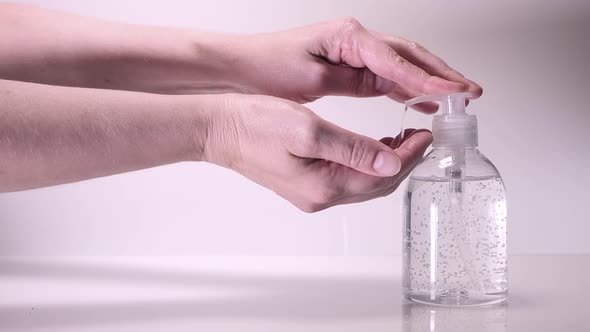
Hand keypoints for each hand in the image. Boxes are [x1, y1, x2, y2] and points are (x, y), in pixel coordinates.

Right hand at [202, 94, 431, 211]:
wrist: (220, 130)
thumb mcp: (308, 129)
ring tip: (401, 138)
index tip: (425, 135)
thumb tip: (390, 163)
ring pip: (363, 183)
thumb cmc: (255, 125)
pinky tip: (369, 147)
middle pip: (377, 185)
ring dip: (386, 163)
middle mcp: (320, 196)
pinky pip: (346, 179)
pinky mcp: (305, 184)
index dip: (410, 155)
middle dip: (403, 161)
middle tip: (420, 135)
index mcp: (324, 185)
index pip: (383, 176)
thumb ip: (352, 147)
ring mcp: (312, 193)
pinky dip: (365, 164)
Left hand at [231, 17, 481, 111]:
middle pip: (410, 56)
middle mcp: (357, 39)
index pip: (398, 59)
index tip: (453, 93)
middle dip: (442, 74)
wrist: (243, 69)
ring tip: (457, 97)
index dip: (429, 78)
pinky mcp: (350, 65)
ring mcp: (355, 51)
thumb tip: (393, 88)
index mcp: (350, 37)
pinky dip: (408, 86)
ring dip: (431, 80)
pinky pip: (388, 75)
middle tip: (470, 92)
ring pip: (404, 64)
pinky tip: (422, 99)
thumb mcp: (314, 79)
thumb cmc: (269, 67)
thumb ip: (356, 82)